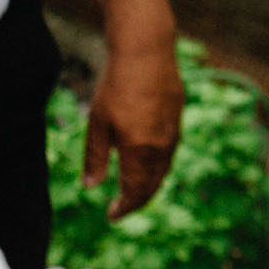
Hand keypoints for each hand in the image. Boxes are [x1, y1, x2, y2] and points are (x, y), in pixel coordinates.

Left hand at [85, 19, 184, 219]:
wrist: (146, 52)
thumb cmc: (116, 86)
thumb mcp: (97, 122)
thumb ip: (94, 157)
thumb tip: (90, 188)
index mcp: (139, 150)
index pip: (135, 192)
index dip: (124, 208)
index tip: (112, 215)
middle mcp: (160, 147)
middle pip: (152, 186)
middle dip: (137, 201)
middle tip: (122, 207)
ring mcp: (172, 132)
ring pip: (163, 170)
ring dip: (149, 184)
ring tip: (133, 188)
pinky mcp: (177, 119)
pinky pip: (169, 152)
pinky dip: (157, 166)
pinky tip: (146, 161)